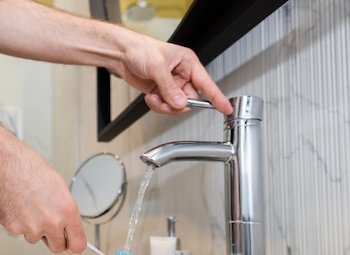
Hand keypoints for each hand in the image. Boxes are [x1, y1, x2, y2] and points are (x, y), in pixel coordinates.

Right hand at [0, 142, 86, 254]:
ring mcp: (32, 228)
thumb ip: (65, 211)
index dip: (74, 245)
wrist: (5, 165)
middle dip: (53, 239)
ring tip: (28, 206)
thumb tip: (68, 225)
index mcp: (67, 211)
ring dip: (33, 228)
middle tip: (47, 225)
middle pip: (57, 247)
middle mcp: (51, 222)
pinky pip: (19, 233)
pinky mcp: (14, 229)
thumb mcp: (59, 188)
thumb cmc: (29, 170)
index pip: (77, 243)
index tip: (72, 245)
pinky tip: (17, 206)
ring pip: (35, 238)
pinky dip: (17, 223)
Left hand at [115, 34, 232, 114]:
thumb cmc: (141, 50)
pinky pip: (165, 107)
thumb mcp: (157, 67)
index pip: (207, 84)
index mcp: (188, 64)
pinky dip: (157, 106)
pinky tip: (150, 97)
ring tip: (153, 97)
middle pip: (190, 100)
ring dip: (164, 106)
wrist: (123, 54)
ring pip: (177, 106)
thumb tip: (180, 103)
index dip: (217, 97)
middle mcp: (182, 76)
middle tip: (165, 100)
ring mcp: (172, 86)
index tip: (226, 108)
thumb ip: (169, 88)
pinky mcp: (162, 93)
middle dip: (176, 104)